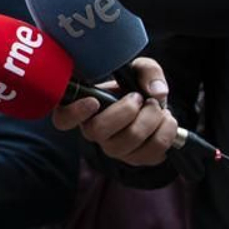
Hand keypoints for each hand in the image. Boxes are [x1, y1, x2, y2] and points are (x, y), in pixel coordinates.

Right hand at [51, 57, 177, 166]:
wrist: (154, 106)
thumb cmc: (136, 87)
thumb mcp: (138, 69)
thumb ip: (147, 71)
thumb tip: (156, 92)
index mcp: (84, 108)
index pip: (63, 119)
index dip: (74, 113)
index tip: (94, 101)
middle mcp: (94, 131)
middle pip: (98, 131)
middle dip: (127, 111)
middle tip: (141, 99)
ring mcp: (113, 148)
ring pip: (129, 141)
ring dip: (152, 119)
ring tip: (157, 107)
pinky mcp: (135, 159)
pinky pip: (152, 152)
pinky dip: (166, 131)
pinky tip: (164, 121)